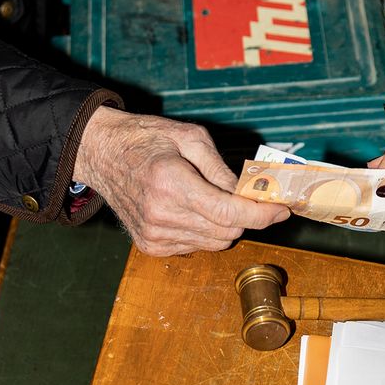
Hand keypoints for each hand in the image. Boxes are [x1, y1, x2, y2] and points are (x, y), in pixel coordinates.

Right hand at [74, 107, 288, 255]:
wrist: (102, 154)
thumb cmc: (146, 139)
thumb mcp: (189, 138)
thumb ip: (221, 168)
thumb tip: (250, 194)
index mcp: (171, 183)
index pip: (229, 213)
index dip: (262, 215)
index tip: (282, 210)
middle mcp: (161, 215)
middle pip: (227, 232)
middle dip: (246, 217)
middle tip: (249, 198)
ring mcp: (154, 234)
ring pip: (214, 243)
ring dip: (225, 225)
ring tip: (211, 198)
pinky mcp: (150, 246)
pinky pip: (196, 247)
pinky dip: (204, 232)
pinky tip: (191, 210)